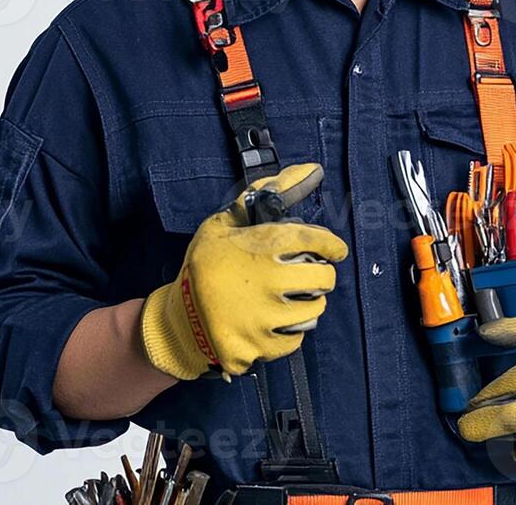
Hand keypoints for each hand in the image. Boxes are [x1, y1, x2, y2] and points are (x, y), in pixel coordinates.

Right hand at [139, 163, 348, 379]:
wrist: (180, 319)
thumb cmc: (204, 264)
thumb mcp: (223, 223)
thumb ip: (265, 194)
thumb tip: (311, 169)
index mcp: (260, 248)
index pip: (314, 240)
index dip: (332, 244)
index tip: (335, 249)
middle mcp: (268, 283)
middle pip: (323, 278)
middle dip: (321, 274)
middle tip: (307, 274)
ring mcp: (266, 318)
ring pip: (315, 309)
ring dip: (307, 302)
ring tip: (288, 298)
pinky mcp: (263, 347)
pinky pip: (298, 337)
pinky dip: (291, 328)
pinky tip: (274, 320)